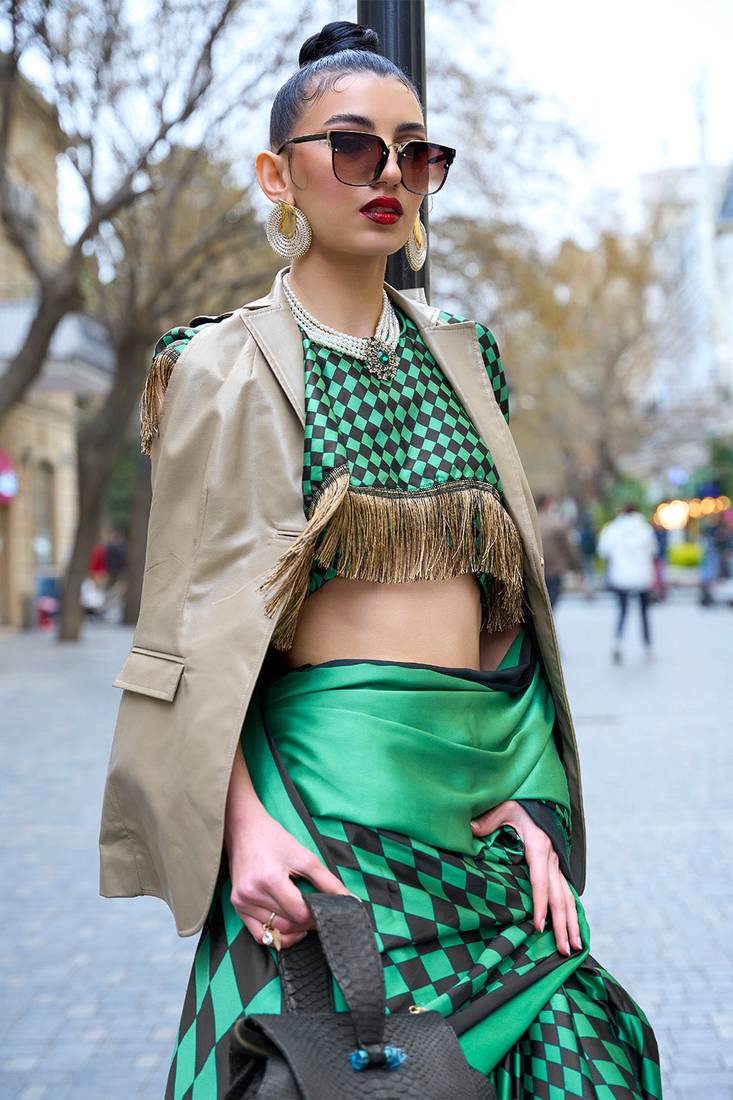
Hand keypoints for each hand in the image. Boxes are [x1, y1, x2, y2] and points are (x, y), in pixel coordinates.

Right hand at [225, 800, 351, 949]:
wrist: (244, 829)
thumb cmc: (274, 839)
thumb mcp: (305, 856)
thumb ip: (328, 881)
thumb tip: (348, 899)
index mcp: (270, 880)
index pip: (299, 914)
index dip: (316, 916)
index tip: (325, 911)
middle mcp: (253, 894)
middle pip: (287, 925)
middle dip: (307, 924)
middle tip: (317, 915)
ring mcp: (242, 902)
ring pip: (275, 931)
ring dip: (293, 930)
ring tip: (303, 918)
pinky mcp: (237, 905)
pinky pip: (258, 934)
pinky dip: (275, 935)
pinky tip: (287, 928)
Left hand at [470, 799, 581, 956]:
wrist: (540, 800)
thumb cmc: (521, 805)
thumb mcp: (504, 808)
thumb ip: (489, 820)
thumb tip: (470, 829)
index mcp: (539, 848)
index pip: (540, 882)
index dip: (540, 905)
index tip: (539, 927)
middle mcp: (552, 860)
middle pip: (559, 897)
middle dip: (562, 924)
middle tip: (564, 950)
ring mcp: (557, 864)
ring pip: (568, 898)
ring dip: (571, 923)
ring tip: (574, 947)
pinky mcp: (557, 867)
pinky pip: (566, 892)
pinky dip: (572, 912)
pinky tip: (574, 929)